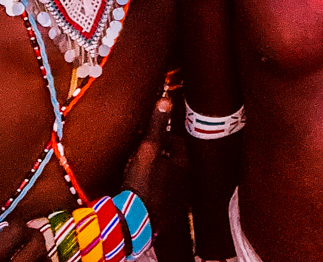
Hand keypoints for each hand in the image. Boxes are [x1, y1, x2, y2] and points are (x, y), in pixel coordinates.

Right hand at [123, 93, 188, 239]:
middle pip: (174, 160)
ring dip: (159, 174)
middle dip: (161, 155)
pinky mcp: (169, 214)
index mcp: (183, 163)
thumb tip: (165, 100)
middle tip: (143, 154)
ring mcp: (178, 199)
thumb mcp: (147, 150)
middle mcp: (185, 181)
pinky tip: (142, 192)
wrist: (136, 223)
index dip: (162, 138)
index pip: (176, 142)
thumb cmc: (142, 184)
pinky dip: (156, 191)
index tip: (148, 138)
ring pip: (169, 179)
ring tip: (140, 172)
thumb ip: (157, 126)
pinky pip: (164, 196)